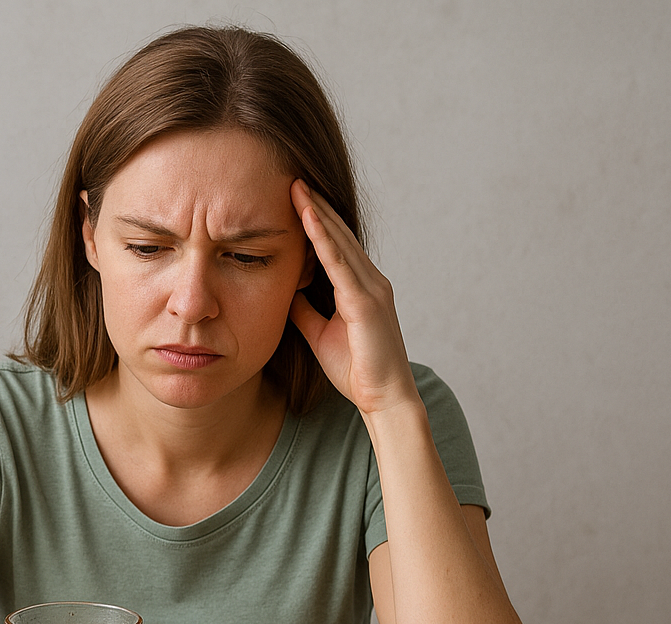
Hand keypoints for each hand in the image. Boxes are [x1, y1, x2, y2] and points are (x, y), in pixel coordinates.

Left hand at [289, 180, 418, 417]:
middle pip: (339, 235)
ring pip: (340, 242)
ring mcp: (371, 289)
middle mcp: (371, 281)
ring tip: (296, 186)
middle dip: (316, 205)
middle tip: (293, 177)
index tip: (294, 198)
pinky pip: (340, 263)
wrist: (384, 398)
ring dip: (317, 213)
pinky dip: (323, 239)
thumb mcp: (319, 334)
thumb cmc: (357, 371)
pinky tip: (308, 217)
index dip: (316, 221)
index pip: (335, 246)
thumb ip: (305, 310)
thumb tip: (285, 291)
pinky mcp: (366, 302)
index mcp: (361, 289)